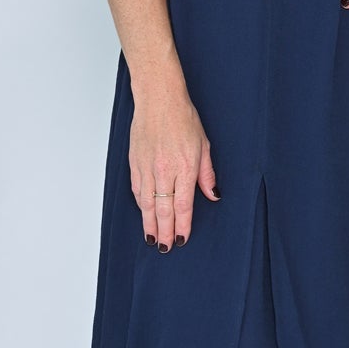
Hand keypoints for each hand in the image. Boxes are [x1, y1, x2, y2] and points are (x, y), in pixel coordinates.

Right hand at [128, 81, 218, 249]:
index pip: (183, 206)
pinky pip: (137, 190)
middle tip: (165, 247)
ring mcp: (146, 167)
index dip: (182, 226)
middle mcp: (164, 170)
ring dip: (149, 223)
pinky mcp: (135, 163)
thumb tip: (213, 195)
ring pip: (146, 204)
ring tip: (152, 238)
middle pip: (163, 210)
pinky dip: (140, 205)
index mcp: (184, 167)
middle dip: (164, 231)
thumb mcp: (204, 146)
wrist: (158, 100)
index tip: (182, 238)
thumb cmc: (183, 119)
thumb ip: (207, 175)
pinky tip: (144, 214)